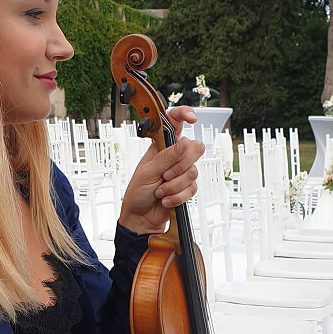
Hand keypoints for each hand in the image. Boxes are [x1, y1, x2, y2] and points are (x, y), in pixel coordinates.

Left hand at [118, 106, 203, 234]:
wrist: (141, 218)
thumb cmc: (137, 193)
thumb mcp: (147, 172)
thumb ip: (166, 157)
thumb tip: (183, 142)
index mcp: (161, 147)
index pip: (175, 123)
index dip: (184, 115)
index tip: (192, 119)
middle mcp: (173, 157)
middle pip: (195, 148)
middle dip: (180, 165)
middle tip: (165, 175)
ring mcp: (180, 172)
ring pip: (193, 172)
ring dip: (174, 185)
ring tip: (160, 190)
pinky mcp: (186, 188)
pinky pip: (192, 188)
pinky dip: (177, 196)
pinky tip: (166, 199)